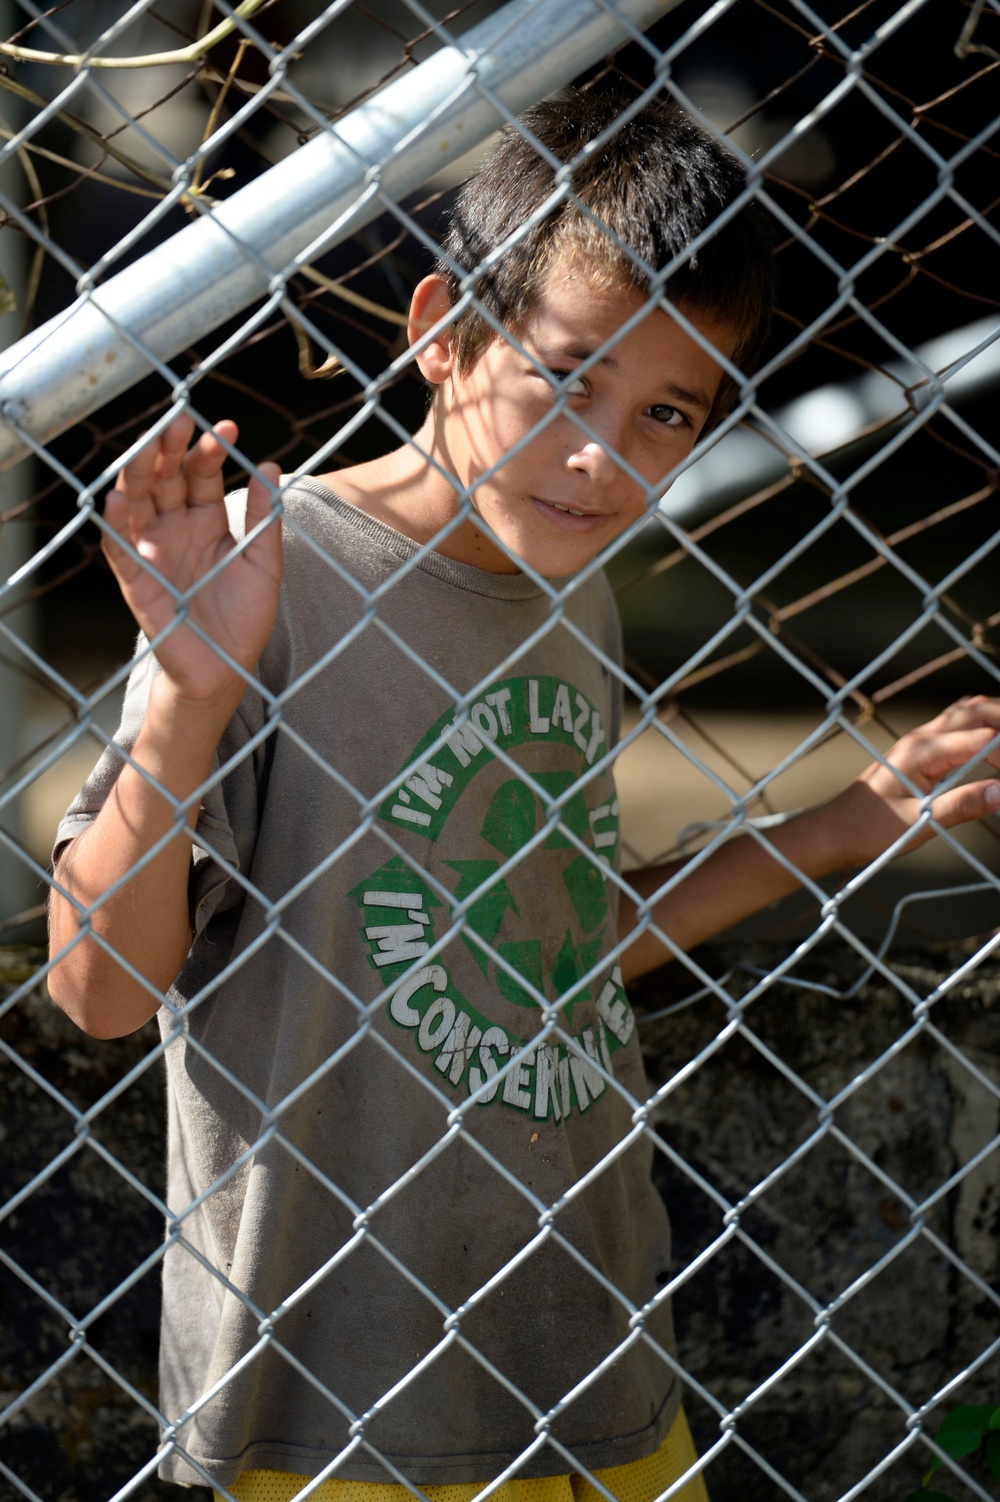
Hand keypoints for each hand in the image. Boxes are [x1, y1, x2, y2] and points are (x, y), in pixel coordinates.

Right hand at [101, 414, 281, 706]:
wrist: (226, 669)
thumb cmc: (245, 617)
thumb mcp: (264, 563)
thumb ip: (265, 517)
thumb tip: (270, 465)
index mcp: (207, 520)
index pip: (201, 473)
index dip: (210, 449)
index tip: (227, 428)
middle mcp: (175, 528)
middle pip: (164, 476)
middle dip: (169, 447)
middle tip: (178, 419)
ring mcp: (152, 550)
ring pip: (136, 500)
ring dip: (137, 471)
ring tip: (145, 445)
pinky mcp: (135, 578)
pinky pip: (119, 545)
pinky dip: (116, 521)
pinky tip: (119, 497)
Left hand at [828, 696, 999, 867]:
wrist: (836, 829)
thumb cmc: (871, 830)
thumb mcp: (918, 825)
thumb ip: (962, 806)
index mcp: (922, 752)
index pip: (984, 739)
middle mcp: (922, 737)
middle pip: (978, 710)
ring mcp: (920, 739)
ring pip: (968, 711)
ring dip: (998, 717)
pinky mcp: (921, 749)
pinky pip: (959, 723)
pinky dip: (985, 724)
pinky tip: (997, 740)